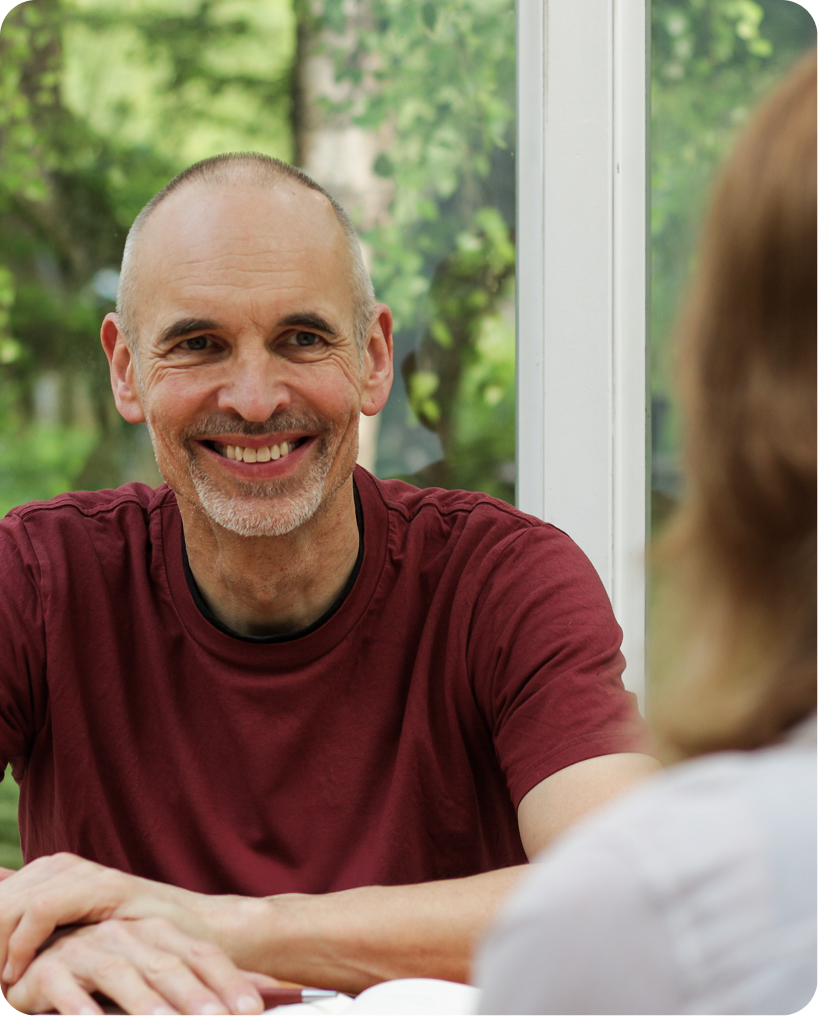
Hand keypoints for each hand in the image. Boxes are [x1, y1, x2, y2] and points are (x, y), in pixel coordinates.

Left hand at [0, 853, 239, 985]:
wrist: (199, 939)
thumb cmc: (135, 951)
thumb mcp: (71, 943)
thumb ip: (30, 928)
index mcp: (51, 874)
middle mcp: (63, 867)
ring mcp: (84, 873)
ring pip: (10, 901)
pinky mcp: (104, 887)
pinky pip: (42, 908)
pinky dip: (21, 942)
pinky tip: (18, 975)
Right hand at [3, 917, 279, 1014]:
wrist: (47, 948)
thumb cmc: (114, 966)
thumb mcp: (161, 971)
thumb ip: (208, 981)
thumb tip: (273, 992)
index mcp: (160, 932)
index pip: (202, 955)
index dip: (228, 981)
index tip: (252, 1009)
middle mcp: (128, 935)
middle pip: (169, 965)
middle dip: (195, 996)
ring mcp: (88, 949)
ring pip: (123, 975)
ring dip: (147, 1004)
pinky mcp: (49, 970)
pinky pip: (67, 990)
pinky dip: (82, 1008)